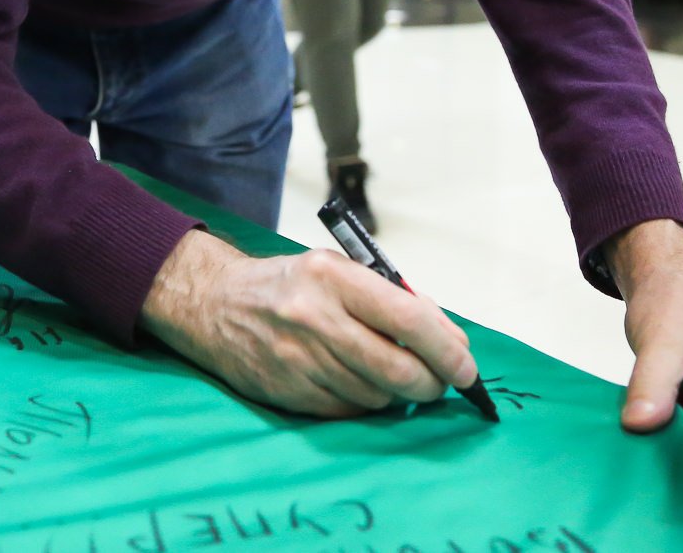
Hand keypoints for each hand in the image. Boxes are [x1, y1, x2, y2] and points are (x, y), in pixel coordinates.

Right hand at [139, 230, 477, 416]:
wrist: (214, 304)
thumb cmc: (290, 284)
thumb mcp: (340, 271)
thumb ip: (395, 301)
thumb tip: (452, 342)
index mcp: (334, 277)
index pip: (408, 319)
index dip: (446, 350)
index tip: (467, 369)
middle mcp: (315, 318)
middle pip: (398, 369)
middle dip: (432, 383)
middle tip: (441, 382)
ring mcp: (299, 360)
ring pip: (377, 396)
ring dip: (398, 393)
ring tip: (393, 373)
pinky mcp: (288, 392)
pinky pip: (349, 410)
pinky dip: (366, 402)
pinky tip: (359, 383)